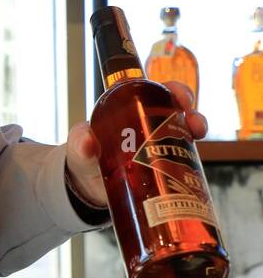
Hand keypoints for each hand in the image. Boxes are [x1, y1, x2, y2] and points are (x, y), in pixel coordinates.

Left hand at [65, 81, 207, 209]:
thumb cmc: (84, 157)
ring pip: (184, 130)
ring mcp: (158, 143)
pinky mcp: (163, 164)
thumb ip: (80, 142)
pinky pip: (183, 157)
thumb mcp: (79, 147)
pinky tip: (197, 165)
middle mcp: (147, 122)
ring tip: (197, 135)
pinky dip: (193, 159)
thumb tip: (87, 142)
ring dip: (197, 129)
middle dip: (191, 111)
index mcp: (128, 109)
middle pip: (176, 109)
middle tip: (194, 123)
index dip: (172, 90)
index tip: (181, 97)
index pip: (155, 92)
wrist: (87, 187)